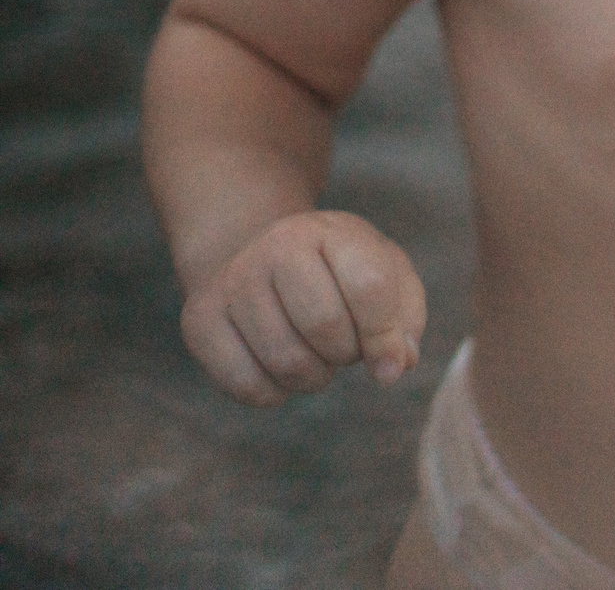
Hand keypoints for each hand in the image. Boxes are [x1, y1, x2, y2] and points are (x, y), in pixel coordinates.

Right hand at [178, 209, 425, 405]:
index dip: (386, 337)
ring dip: (315, 377)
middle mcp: (276, 247)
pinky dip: (276, 392)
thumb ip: (404, 319)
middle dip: (348, 354)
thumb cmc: (338, 274)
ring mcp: (233, 282)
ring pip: (287, 361)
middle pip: (326, 325)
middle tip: (345, 349)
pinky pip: (246, 384)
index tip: (390, 366)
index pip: (370, 286)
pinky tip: (281, 369)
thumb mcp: (385, 276)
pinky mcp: (200, 320)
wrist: (259, 258)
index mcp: (330, 231)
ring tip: (316, 356)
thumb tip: (395, 366)